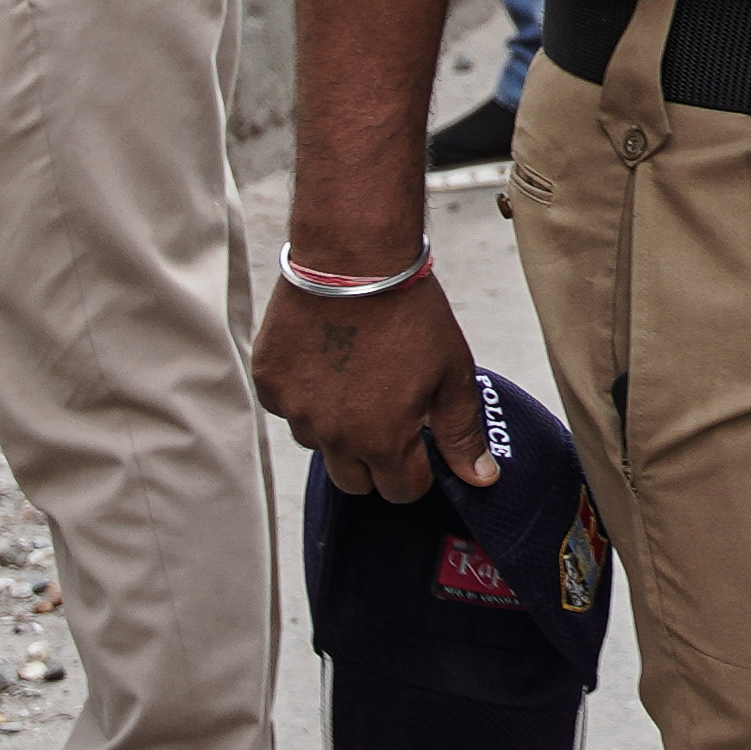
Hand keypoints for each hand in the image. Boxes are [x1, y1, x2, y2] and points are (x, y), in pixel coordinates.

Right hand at [262, 259, 478, 499]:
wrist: (354, 258)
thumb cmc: (409, 312)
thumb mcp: (452, 374)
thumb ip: (462, 434)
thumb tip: (481, 479)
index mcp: (383, 442)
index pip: (401, 491)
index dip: (417, 470)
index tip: (420, 440)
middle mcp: (334, 437)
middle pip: (356, 481)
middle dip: (376, 460)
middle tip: (388, 415)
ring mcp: (296, 411)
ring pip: (318, 445)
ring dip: (336, 429)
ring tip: (355, 381)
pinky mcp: (269, 383)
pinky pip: (287, 410)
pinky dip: (304, 397)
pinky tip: (324, 364)